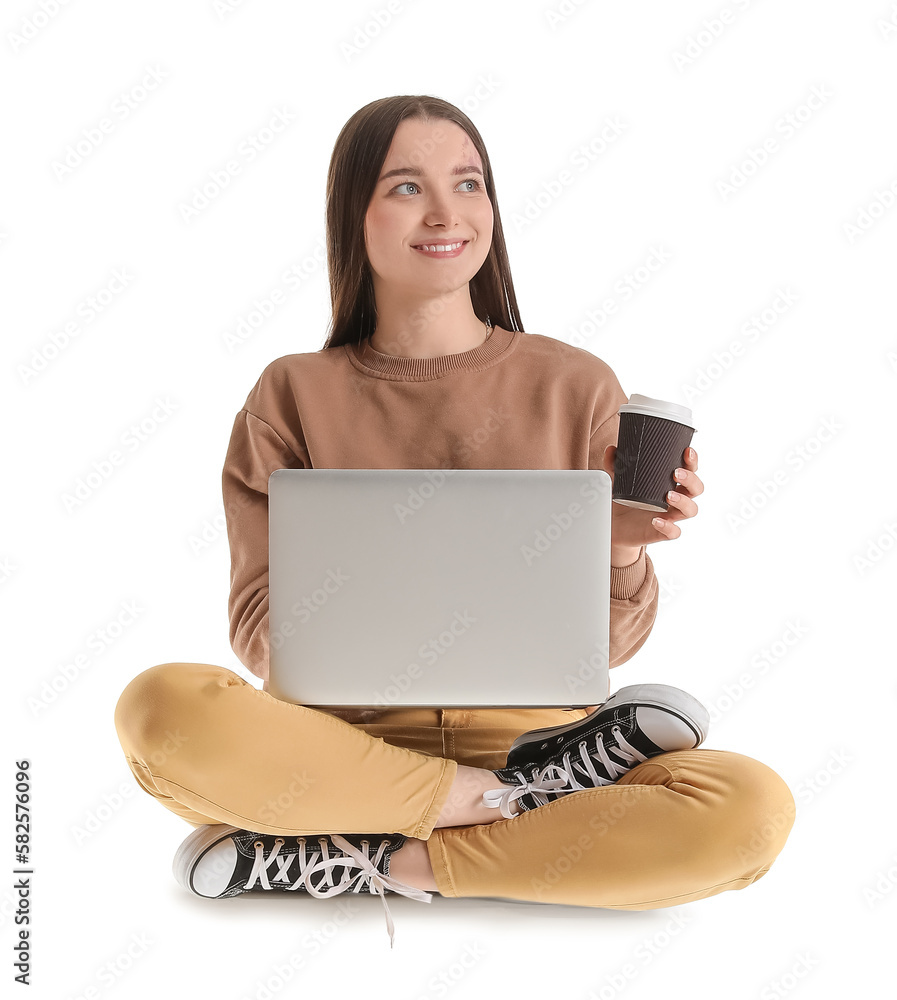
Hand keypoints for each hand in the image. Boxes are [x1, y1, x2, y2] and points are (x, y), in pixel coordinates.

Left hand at [602, 445, 703, 561]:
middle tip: (676, 473)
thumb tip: (611, 449)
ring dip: (683, 501)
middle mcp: (675, 498)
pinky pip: (674, 532)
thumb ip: (615, 464)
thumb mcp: (618, 480)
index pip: (689, 469)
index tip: (687, 452)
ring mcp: (671, 516)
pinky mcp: (662, 532)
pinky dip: (668, 527)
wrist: (615, 525)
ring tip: (668, 496)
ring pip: (690, 510)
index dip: (692, 461)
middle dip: (691, 480)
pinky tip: (656, 520)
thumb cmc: (625, 499)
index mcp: (670, 483)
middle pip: (696, 489)